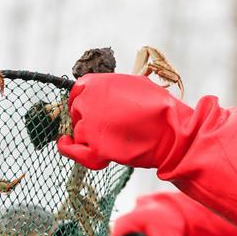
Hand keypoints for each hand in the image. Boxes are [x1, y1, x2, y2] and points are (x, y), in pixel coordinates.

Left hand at [57, 73, 193, 169]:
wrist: (172, 132)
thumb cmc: (159, 107)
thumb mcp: (134, 84)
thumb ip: (113, 89)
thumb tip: (106, 95)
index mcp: (96, 83)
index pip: (77, 91)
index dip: (81, 100)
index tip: (87, 108)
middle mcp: (87, 102)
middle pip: (76, 112)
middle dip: (86, 118)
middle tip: (106, 125)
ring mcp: (89, 126)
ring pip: (78, 131)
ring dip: (89, 135)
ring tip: (112, 137)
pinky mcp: (95, 149)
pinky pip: (74, 151)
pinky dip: (68, 149)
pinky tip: (64, 144)